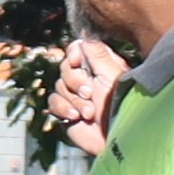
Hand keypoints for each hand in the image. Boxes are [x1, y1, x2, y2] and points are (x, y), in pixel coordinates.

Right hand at [48, 38, 127, 158]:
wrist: (115, 137)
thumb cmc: (120, 105)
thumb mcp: (112, 76)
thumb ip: (98, 55)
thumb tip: (84, 37)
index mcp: (99, 66)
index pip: (77, 49)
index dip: (73, 54)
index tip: (75, 61)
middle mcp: (86, 77)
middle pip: (65, 67)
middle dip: (74, 81)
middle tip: (89, 93)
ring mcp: (75, 95)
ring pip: (58, 85)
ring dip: (73, 100)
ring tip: (89, 112)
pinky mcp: (66, 110)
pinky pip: (53, 102)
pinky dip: (63, 109)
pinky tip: (76, 117)